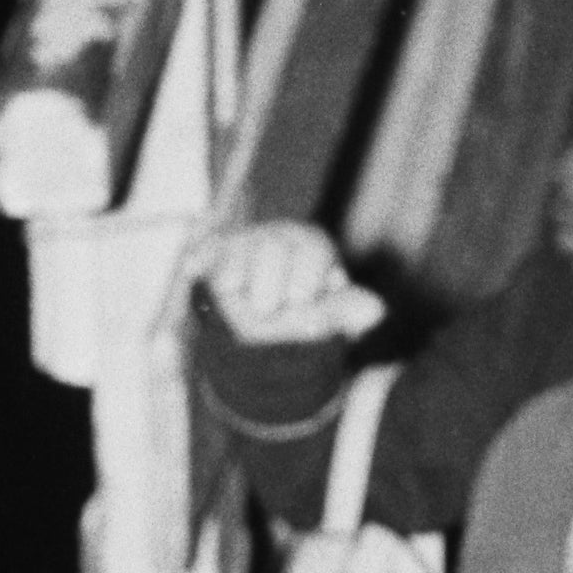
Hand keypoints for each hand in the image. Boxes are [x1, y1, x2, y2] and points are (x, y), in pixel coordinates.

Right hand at [194, 219, 381, 345]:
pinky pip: (206, 252)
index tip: (300, 301)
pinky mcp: (214, 256)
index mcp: (312, 246)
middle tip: (268, 307)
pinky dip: (199, 260)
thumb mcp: (325, 320)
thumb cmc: (298, 320)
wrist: (257, 335)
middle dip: (269, 287)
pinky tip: (195, 269)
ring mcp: (245, 244)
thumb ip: (344, 314)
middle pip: (272, 250)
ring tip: (239, 297)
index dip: (306, 280)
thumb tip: (378, 311)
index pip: (311, 249)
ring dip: (237, 280)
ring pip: (237, 253)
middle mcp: (278, 237)